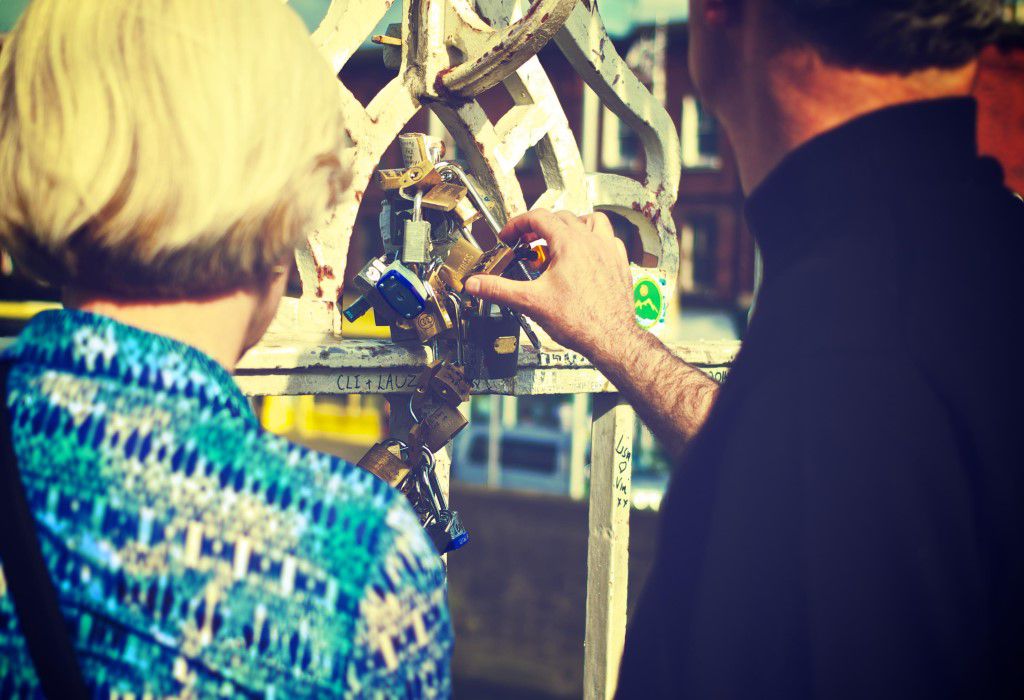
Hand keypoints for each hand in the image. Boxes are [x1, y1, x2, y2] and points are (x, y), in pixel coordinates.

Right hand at [463, 209, 639, 359]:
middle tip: (527, 244)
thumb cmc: (580, 321)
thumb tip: (476, 284)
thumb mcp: (531, 302)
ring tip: (559, 240)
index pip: (538, 217)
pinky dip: (595, 241)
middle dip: (539, 227)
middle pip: (561, 217)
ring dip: (572, 225)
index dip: (517, 225)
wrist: (612, 339)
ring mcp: (609, 251)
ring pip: (591, 221)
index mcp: (569, 243)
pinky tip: (586, 256)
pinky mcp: (620, 265)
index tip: (508, 237)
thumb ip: (499, 289)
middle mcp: (591, 241)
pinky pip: (609, 240)